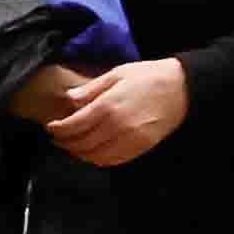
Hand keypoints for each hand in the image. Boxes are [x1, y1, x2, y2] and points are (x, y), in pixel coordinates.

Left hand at [42, 58, 189, 167]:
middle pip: (82, 143)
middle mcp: (117, 126)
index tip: (51, 127)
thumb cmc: (148, 76)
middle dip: (66, 143)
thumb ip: (91, 88)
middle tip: (58, 139)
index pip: (75, 125)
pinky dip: (99, 160)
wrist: (182, 88)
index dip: (59, 129)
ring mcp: (130, 139)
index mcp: (108, 106)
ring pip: (96, 156)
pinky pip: (114, 160)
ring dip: (80, 154)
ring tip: (73, 147)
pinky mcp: (141, 147)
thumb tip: (69, 99)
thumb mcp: (117, 73)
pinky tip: (93, 153)